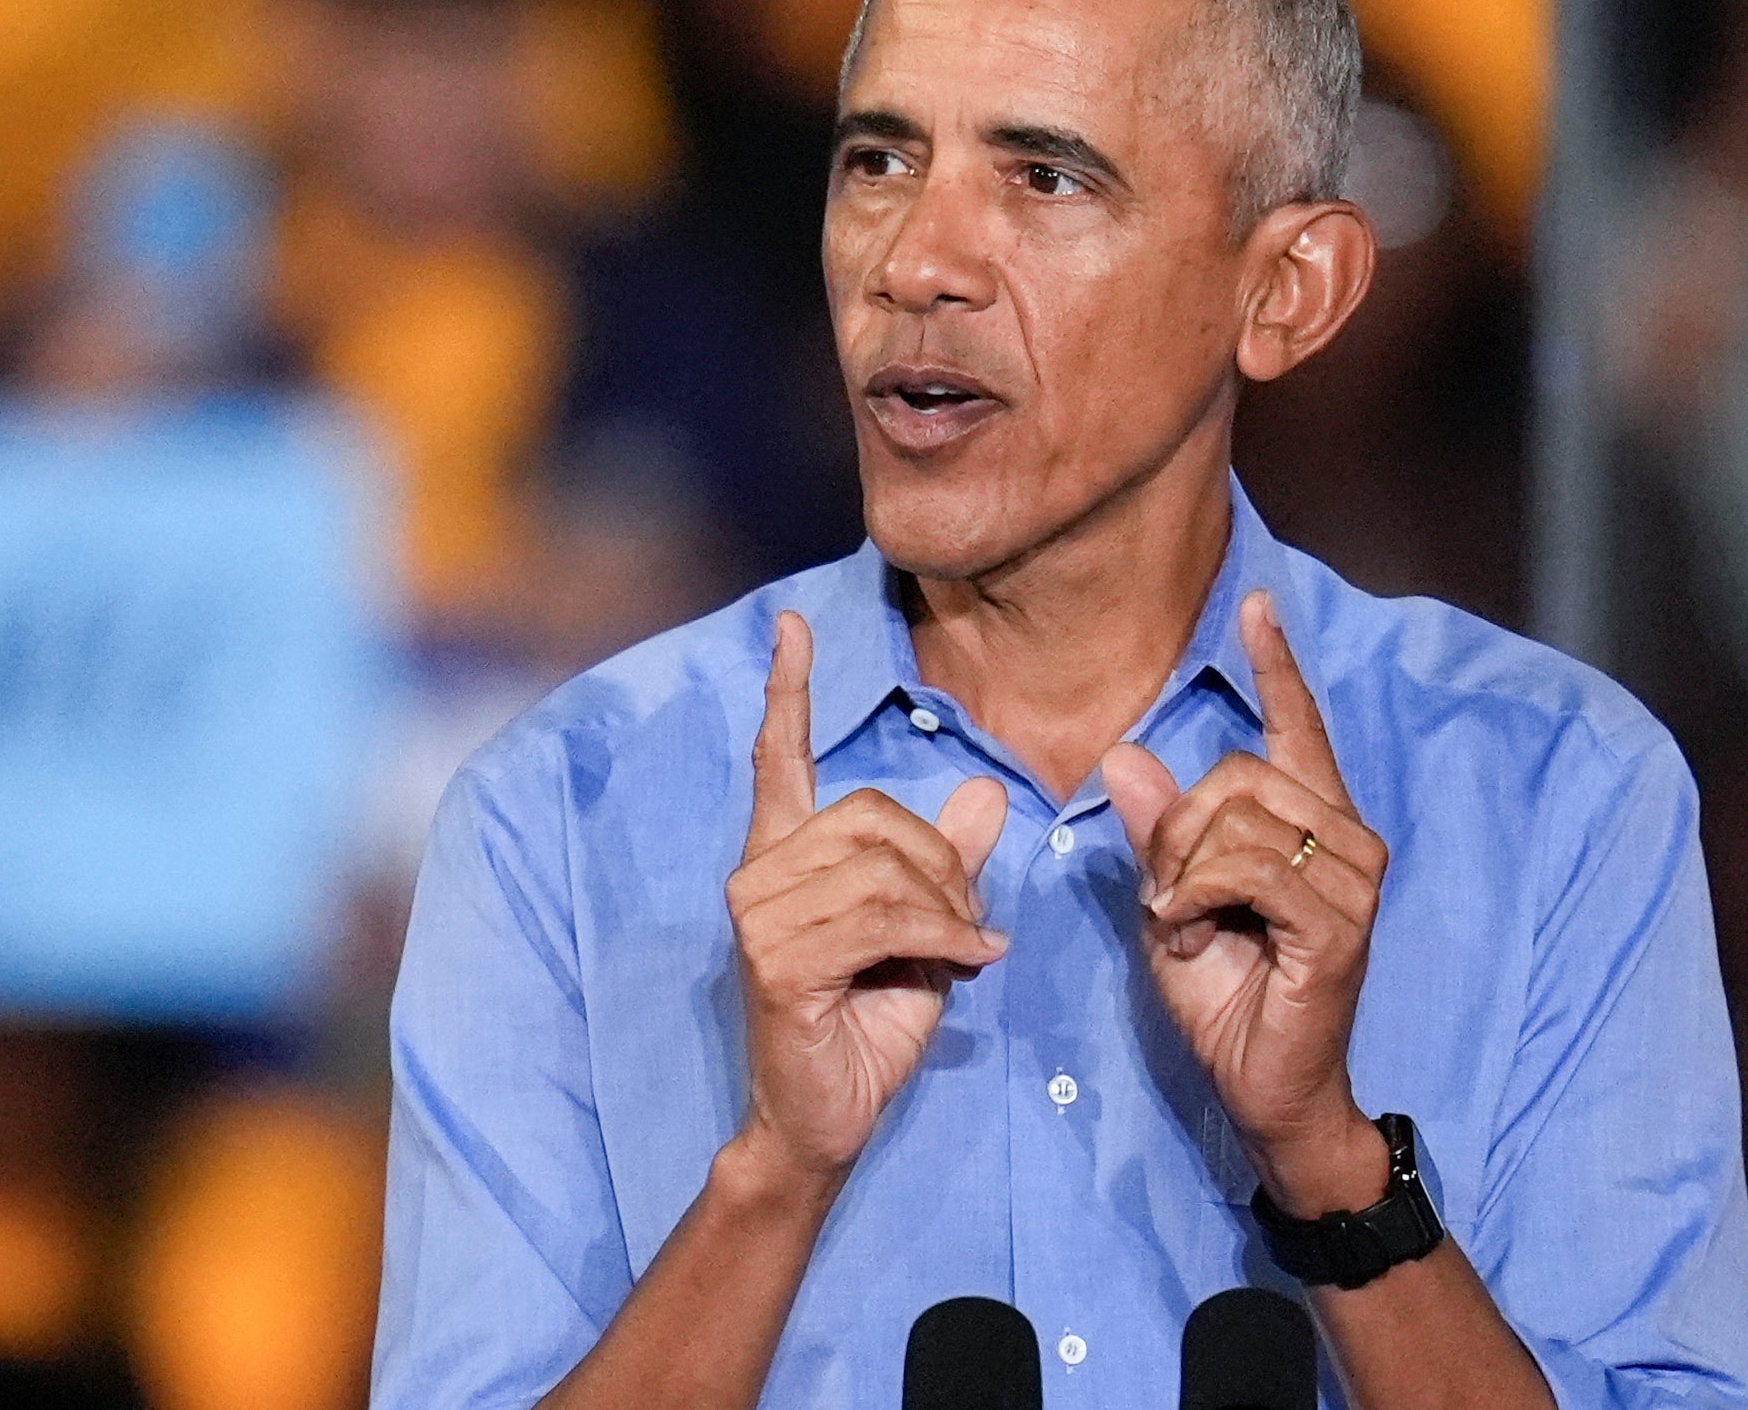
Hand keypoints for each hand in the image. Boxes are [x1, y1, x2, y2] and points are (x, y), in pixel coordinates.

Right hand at [727, 612, 1009, 1183]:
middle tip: (971, 921)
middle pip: (875, 813)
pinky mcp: (776, 958)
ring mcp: (759, 914)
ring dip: (949, 908)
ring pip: (886, 866)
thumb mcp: (926, 934)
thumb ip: (951, 866)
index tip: (793, 625)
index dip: (788, 689)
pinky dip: (944, 937)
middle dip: (945, 863)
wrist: (824, 1121)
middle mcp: (759, 873)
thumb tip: (988, 789)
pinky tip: (967, 963)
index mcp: (785, 856)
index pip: (781, 756)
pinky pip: (884, 916)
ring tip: (966, 949)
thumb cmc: (866, 1027)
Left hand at [1101, 590, 1390, 1216]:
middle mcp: (1348, 837)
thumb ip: (1157, 833)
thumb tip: (1125, 753)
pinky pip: (1246, 869)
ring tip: (1187, 927)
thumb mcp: (1171, 901)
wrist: (1267, 1088)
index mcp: (1313, 821)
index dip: (1276, 664)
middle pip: (1235, 773)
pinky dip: (1198, 896)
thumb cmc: (1226, 993)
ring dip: (1183, 876)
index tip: (1255, 604)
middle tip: (1171, 901)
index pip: (1296, 726)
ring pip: (1235, 820)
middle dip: (1176, 833)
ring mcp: (1353, 880)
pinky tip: (1190, 931)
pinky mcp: (1339, 924)